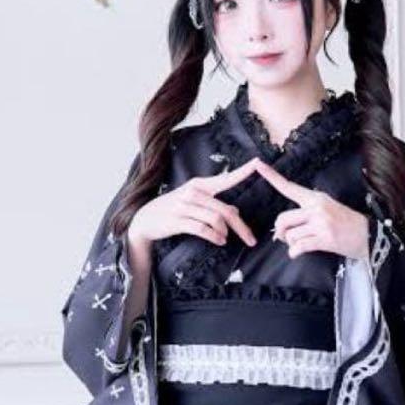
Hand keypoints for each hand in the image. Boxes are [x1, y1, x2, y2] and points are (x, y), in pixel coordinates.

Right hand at [127, 156, 260, 247]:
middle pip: (226, 210)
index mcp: (199, 185)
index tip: (258, 163)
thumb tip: (235, 212)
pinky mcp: (178, 220)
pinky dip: (214, 237)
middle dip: (242, 227)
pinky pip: (202, 229)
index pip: (226, 179)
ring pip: (216, 220)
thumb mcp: (193, 202)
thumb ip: (214, 205)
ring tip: (226, 239)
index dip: (243, 171)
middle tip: (252, 240)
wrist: (145, 220)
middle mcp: (193, 193)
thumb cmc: (174, 210)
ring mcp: (185, 206)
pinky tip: (219, 241)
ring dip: (226, 232)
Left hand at [252, 158, 369, 260]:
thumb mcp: (328, 209)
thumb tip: (282, 229)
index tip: (257, 165)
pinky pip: (299, 246)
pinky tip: (299, 253)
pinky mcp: (325, 238)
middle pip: (283, 218)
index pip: (289, 187)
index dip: (271, 176)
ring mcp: (321, 223)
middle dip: (280, 231)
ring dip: (291, 244)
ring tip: (300, 245)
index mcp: (316, 198)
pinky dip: (295, 252)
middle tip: (286, 238)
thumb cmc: (346, 224)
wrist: (370, 235)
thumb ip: (306, 214)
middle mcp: (317, 208)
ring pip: (290, 235)